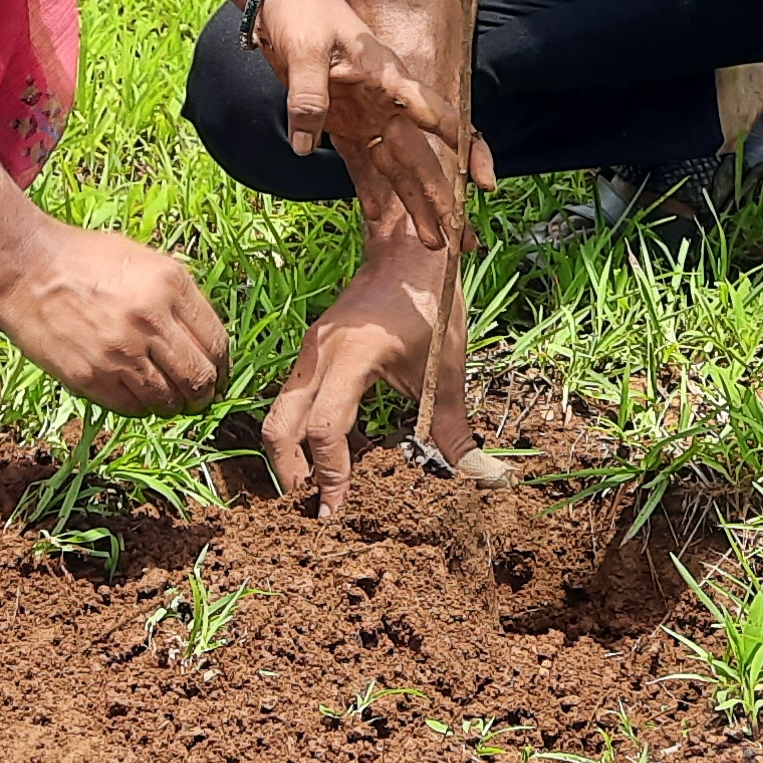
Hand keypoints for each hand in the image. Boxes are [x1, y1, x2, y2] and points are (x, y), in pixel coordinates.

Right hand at [0, 219, 230, 414]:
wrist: (25, 269)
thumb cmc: (84, 260)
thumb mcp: (144, 260)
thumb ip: (177, 297)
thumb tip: (204, 339)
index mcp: (170, 284)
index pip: (216, 343)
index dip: (222, 367)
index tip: (218, 375)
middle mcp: (150, 319)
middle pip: (199, 377)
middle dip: (205, 393)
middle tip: (198, 396)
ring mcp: (120, 351)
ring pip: (168, 400)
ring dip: (173, 404)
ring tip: (167, 398)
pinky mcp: (91, 377)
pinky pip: (133, 407)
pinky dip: (141, 406)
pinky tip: (136, 394)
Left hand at [251, 0, 490, 249]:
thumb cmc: (301, 11)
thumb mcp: (305, 51)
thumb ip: (308, 98)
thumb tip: (306, 147)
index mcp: (388, 78)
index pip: (436, 114)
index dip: (462, 146)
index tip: (480, 180)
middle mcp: (385, 100)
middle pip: (421, 157)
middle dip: (442, 198)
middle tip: (458, 239)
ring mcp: (363, 112)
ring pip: (396, 166)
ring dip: (412, 204)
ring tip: (430, 243)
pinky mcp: (338, 118)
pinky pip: (357, 160)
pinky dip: (367, 188)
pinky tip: (378, 216)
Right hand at [260, 231, 469, 519]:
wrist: (408, 254)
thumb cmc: (429, 307)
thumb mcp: (446, 371)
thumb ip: (456, 429)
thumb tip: (484, 477)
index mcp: (352, 357)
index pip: (325, 428)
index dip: (330, 474)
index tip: (337, 508)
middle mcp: (318, 354)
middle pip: (279, 425)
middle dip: (290, 472)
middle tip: (314, 505)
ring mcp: (308, 351)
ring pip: (280, 413)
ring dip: (292, 454)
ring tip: (320, 485)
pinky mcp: (310, 352)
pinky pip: (293, 399)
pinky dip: (301, 430)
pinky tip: (332, 450)